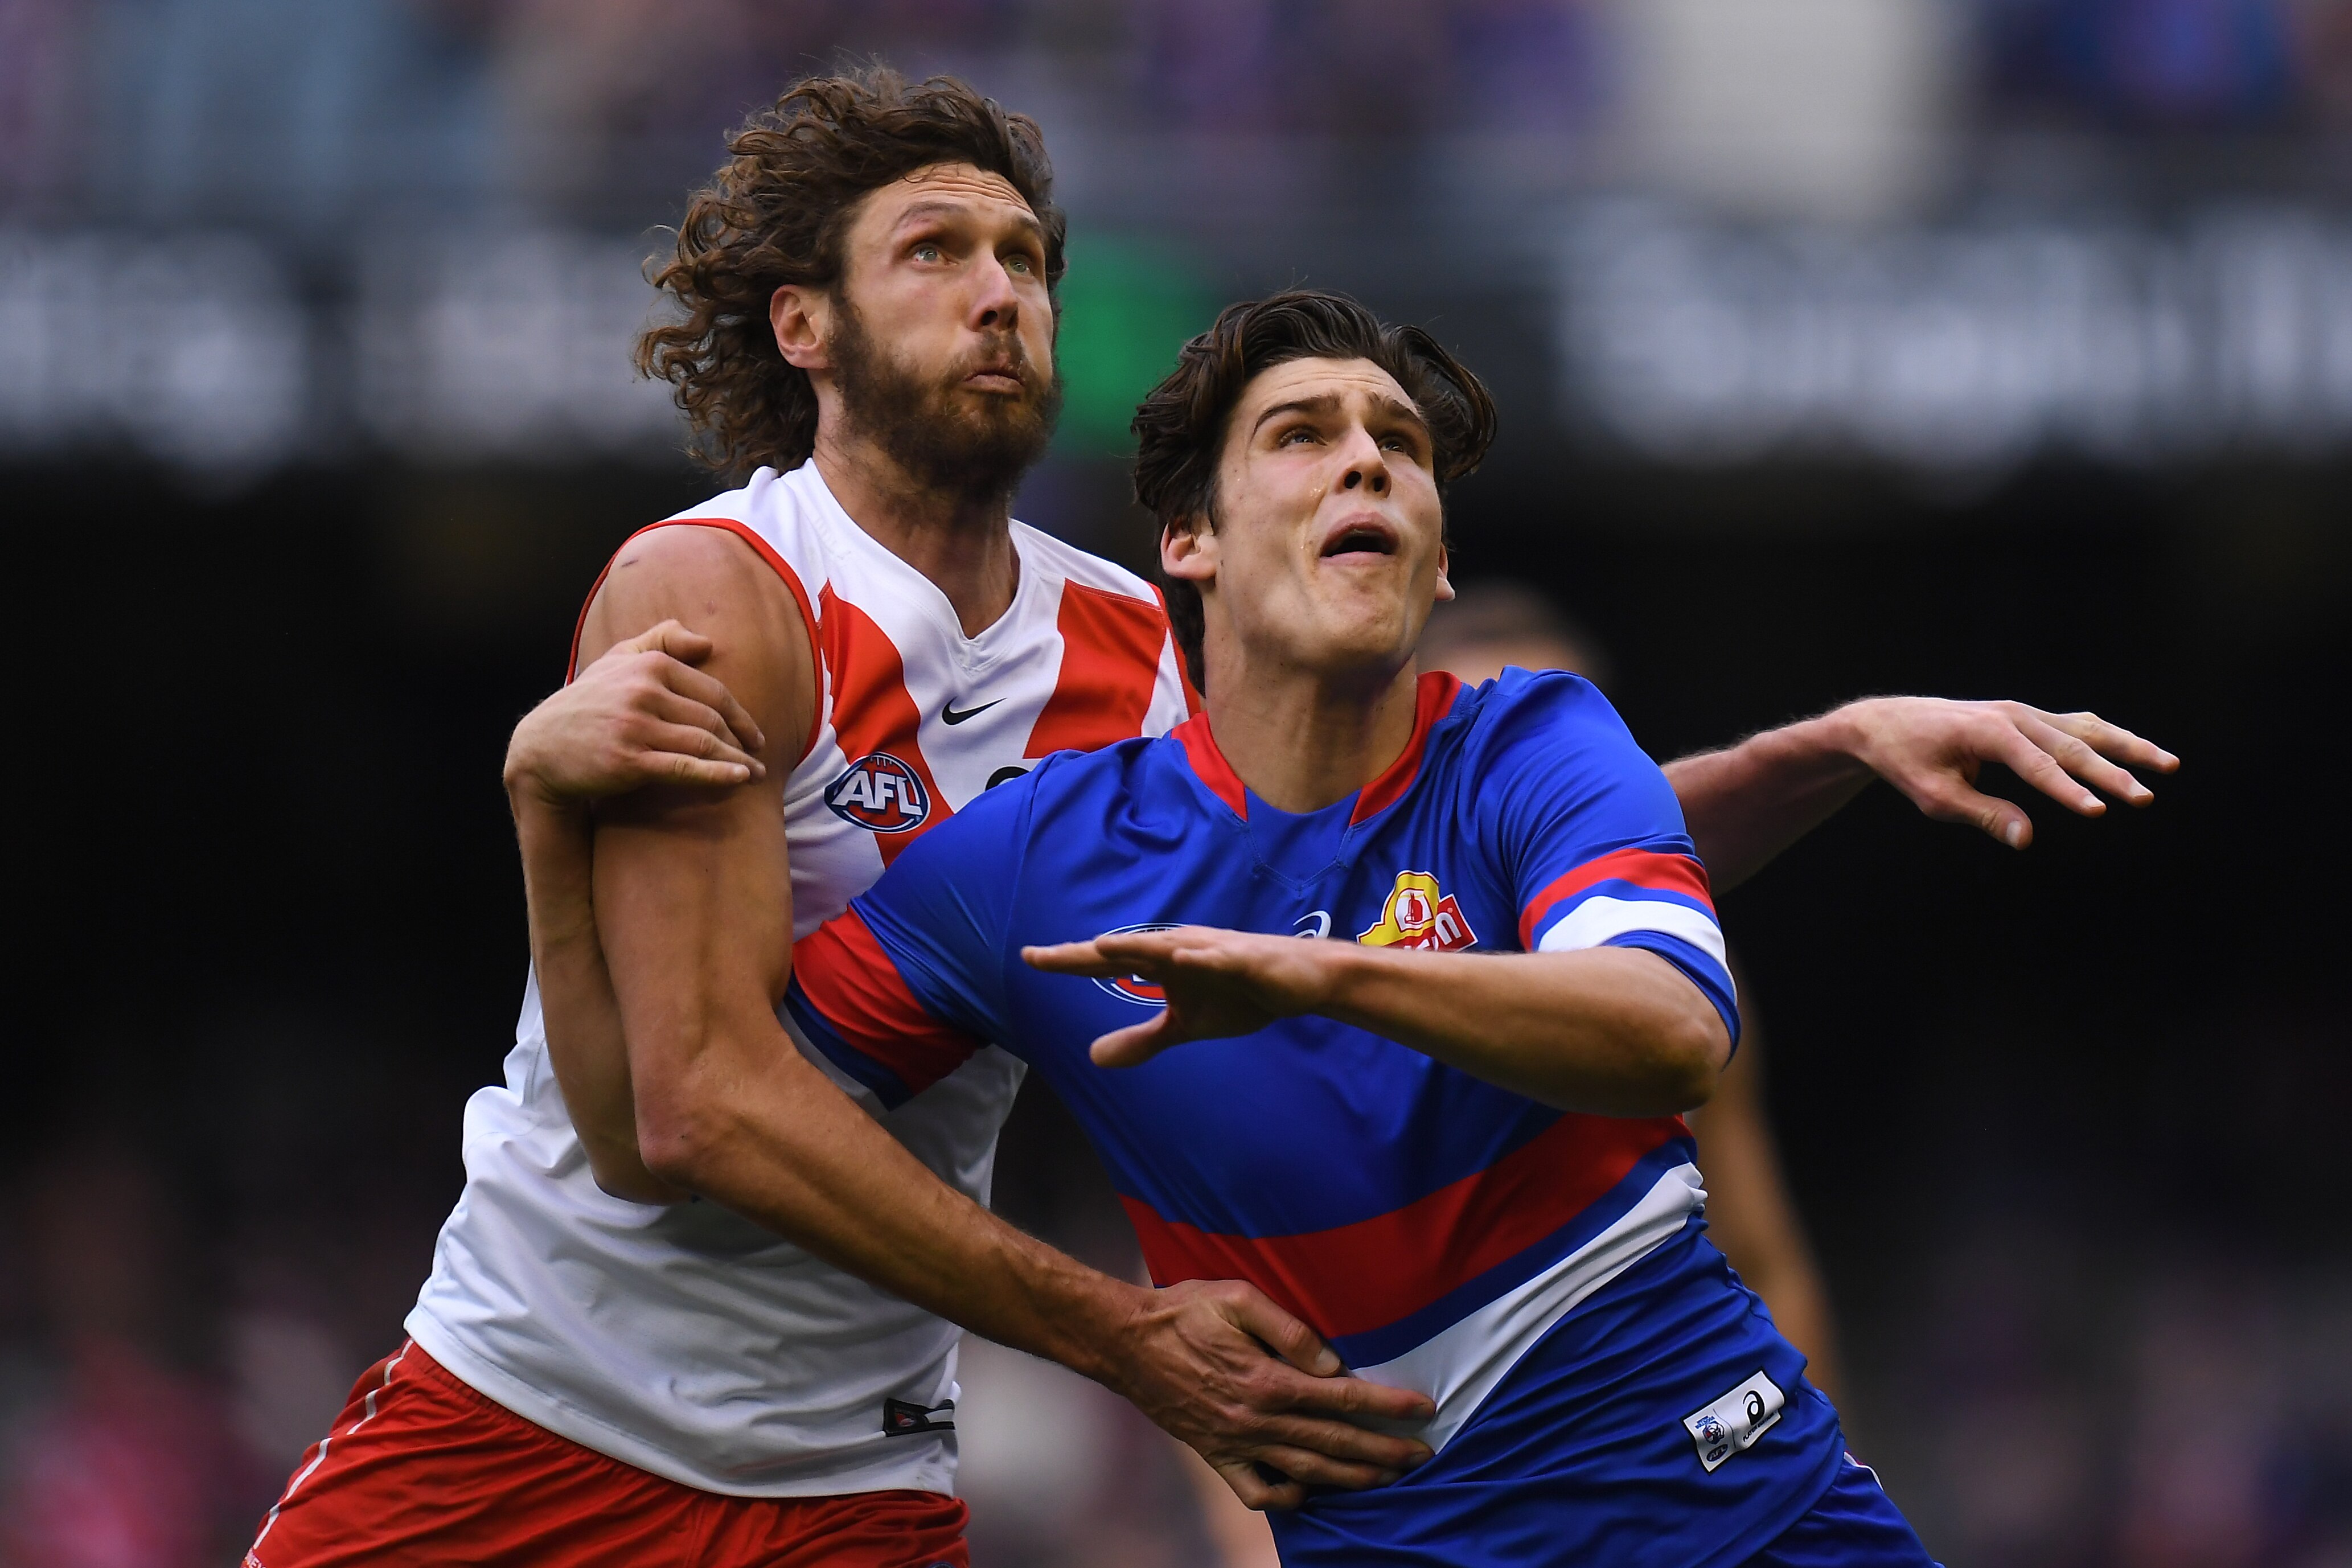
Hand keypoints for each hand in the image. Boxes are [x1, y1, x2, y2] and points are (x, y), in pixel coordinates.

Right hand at [504, 620, 767, 806]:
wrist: (542, 749)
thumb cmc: (588, 704)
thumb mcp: (617, 659)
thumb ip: (661, 641)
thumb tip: (708, 642)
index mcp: (648, 664)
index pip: (711, 691)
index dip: (740, 715)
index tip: (755, 735)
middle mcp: (643, 691)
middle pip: (711, 718)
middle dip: (741, 740)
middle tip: (759, 758)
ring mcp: (636, 726)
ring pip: (703, 742)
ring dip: (737, 760)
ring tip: (756, 774)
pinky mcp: (629, 760)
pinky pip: (685, 767)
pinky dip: (717, 774)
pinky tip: (739, 780)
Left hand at [1023, 926, 1337, 1067]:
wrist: (1299, 982)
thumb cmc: (1239, 994)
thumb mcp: (1184, 1026)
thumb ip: (1142, 1040)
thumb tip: (1093, 1058)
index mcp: (1160, 963)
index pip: (1106, 963)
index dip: (1067, 961)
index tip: (1028, 958)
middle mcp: (1177, 950)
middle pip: (1122, 950)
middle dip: (1082, 952)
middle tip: (1038, 955)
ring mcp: (1209, 951)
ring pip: (1166, 946)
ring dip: (1134, 946)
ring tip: (1098, 946)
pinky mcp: (1243, 957)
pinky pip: (1219, 956)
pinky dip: (1199, 955)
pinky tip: (1178, 956)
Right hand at [1102, 1277, 1434, 1509]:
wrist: (1126, 1344)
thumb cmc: (1184, 1312)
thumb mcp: (1237, 1299)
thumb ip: (1288, 1330)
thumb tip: (1331, 1361)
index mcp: (1268, 1379)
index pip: (1343, 1396)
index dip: (1387, 1404)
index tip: (1423, 1409)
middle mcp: (1257, 1419)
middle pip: (1334, 1442)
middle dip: (1384, 1450)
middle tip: (1421, 1454)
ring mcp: (1236, 1443)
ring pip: (1306, 1471)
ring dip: (1351, 1477)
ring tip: (1385, 1477)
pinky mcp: (1215, 1455)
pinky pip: (1257, 1491)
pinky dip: (1287, 1498)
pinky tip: (1309, 1492)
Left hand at [1836, 697, 2176, 848]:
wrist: (1887, 723)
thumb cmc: (1907, 761)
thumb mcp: (1935, 796)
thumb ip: (1983, 814)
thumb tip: (2027, 839)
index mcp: (1988, 731)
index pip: (2037, 766)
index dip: (2068, 791)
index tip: (2098, 812)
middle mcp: (2012, 715)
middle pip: (2071, 746)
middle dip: (2111, 774)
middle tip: (2144, 799)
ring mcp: (2023, 713)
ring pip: (2086, 730)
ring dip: (2128, 748)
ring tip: (2170, 765)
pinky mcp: (2027, 718)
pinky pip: (2075, 726)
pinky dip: (2108, 739)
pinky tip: (2136, 752)